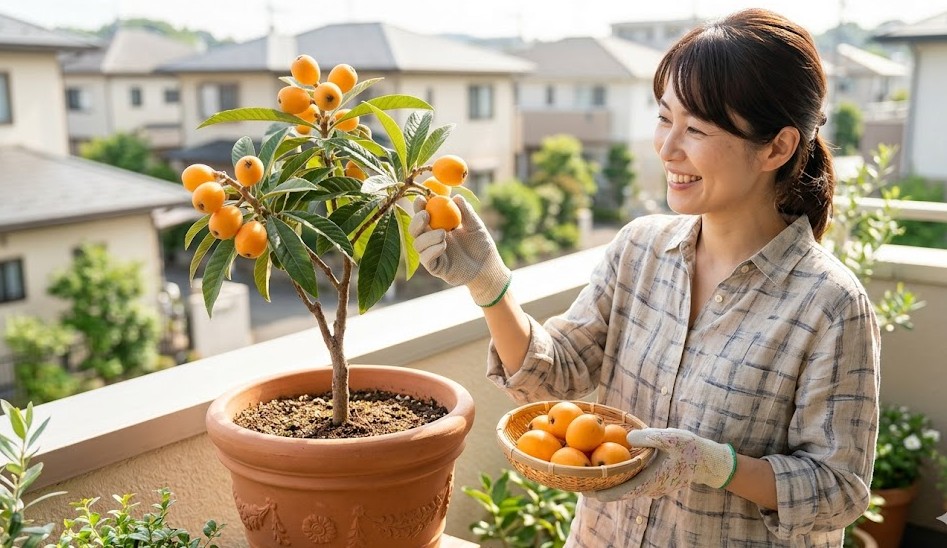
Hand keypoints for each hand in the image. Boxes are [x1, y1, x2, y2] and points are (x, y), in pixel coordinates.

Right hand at [409, 195, 510, 305]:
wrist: (487, 266)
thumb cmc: (481, 244)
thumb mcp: (476, 225)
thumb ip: (466, 212)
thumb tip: (456, 196)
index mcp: (438, 226)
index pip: (423, 214)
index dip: (419, 207)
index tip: (422, 198)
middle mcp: (431, 240)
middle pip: (414, 229)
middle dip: (416, 221)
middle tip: (426, 215)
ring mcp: (432, 254)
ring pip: (417, 244)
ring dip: (427, 237)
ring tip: (444, 234)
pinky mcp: (435, 268)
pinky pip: (426, 259)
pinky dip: (431, 251)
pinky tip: (443, 246)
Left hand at [582, 428, 735, 501]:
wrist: (709, 460)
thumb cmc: (690, 448)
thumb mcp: (671, 437)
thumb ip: (650, 437)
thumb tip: (627, 437)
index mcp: (651, 480)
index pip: (622, 492)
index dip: (603, 493)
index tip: (585, 491)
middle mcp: (650, 488)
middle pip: (620, 492)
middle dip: (601, 488)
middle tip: (579, 480)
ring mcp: (653, 487)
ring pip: (626, 488)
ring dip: (609, 483)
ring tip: (588, 472)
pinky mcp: (655, 482)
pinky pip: (634, 483)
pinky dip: (620, 478)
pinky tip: (609, 466)